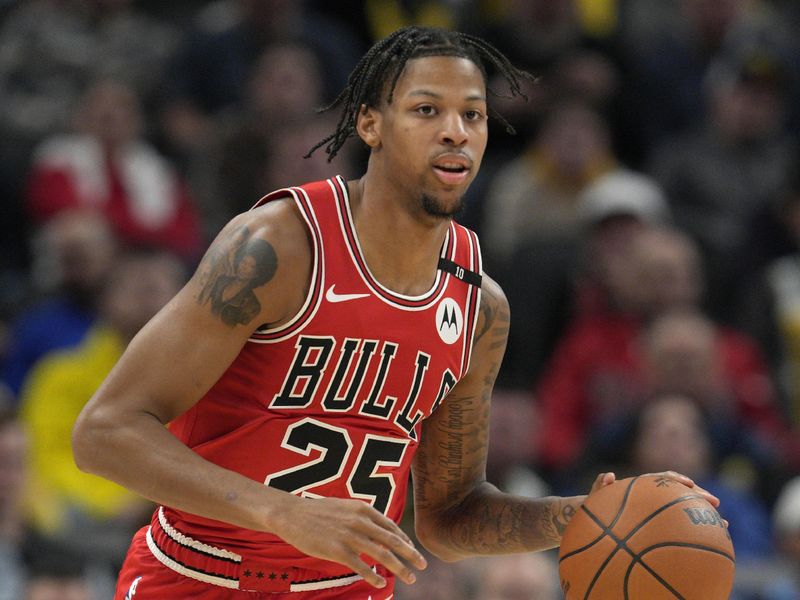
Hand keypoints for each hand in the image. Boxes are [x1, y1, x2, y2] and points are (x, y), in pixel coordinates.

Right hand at [274, 496, 426, 588]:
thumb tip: (378, 529)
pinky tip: (381, 583)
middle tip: (423, 565)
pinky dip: (373, 576)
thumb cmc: (318, 512)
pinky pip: (361, 566)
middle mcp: (360, 521)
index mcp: (363, 510)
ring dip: (399, 568)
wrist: (292, 514)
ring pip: (382, 554)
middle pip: (392, 541)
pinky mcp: (337, 550)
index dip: (405, 540)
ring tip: (410, 577)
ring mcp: (350, 536)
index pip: (391, 527)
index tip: (412, 551)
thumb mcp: (345, 507)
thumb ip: (362, 517)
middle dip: (411, 554)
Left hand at [588, 471, 724, 524]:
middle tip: (715, 503)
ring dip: (704, 516)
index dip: (676, 479)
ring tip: (723, 524)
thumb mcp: (595, 496)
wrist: (596, 522)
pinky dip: (696, 534)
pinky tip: (711, 545)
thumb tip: (608, 476)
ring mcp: (660, 511)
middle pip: (682, 493)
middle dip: (700, 496)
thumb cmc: (596, 508)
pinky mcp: (662, 526)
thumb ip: (600, 485)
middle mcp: (655, 496)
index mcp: (643, 487)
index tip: (688, 483)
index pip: (663, 478)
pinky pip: (682, 529)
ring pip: (686, 511)